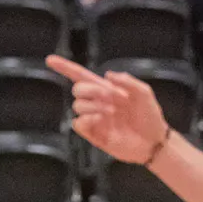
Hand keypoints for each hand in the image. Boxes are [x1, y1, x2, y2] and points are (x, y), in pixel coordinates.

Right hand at [47, 56, 170, 165]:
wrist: (152, 142)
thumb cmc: (149, 116)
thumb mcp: (144, 93)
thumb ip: (127, 81)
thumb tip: (107, 75)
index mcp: (106, 89)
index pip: (81, 76)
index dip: (65, 67)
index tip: (49, 59)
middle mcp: (96, 102)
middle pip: (77, 89)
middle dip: (91, 90)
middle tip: (110, 97)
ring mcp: (93, 118)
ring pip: (77, 105)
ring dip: (94, 106)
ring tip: (112, 112)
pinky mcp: (92, 133)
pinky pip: (77, 123)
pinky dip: (86, 119)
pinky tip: (100, 120)